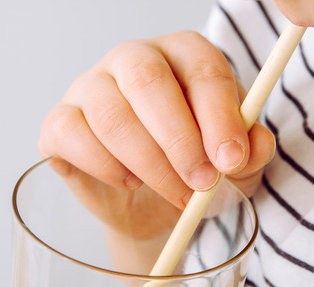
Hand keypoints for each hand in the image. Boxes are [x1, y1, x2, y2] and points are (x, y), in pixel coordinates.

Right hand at [38, 31, 274, 215]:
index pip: (202, 68)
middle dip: (180, 141)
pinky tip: (130, 182)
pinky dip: (106, 167)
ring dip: (149, 164)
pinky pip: (72, 136)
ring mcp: (91, 86)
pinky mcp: (60, 121)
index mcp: (183, 54)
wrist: (153, 205)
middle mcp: (134, 58)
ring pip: (112, 116)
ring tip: (175, 193)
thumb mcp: (236, 164)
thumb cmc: (196, 168)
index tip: (232, 160)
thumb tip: (253, 146)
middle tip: (201, 183)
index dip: (220, 116)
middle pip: (149, 82)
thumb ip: (251, 151)